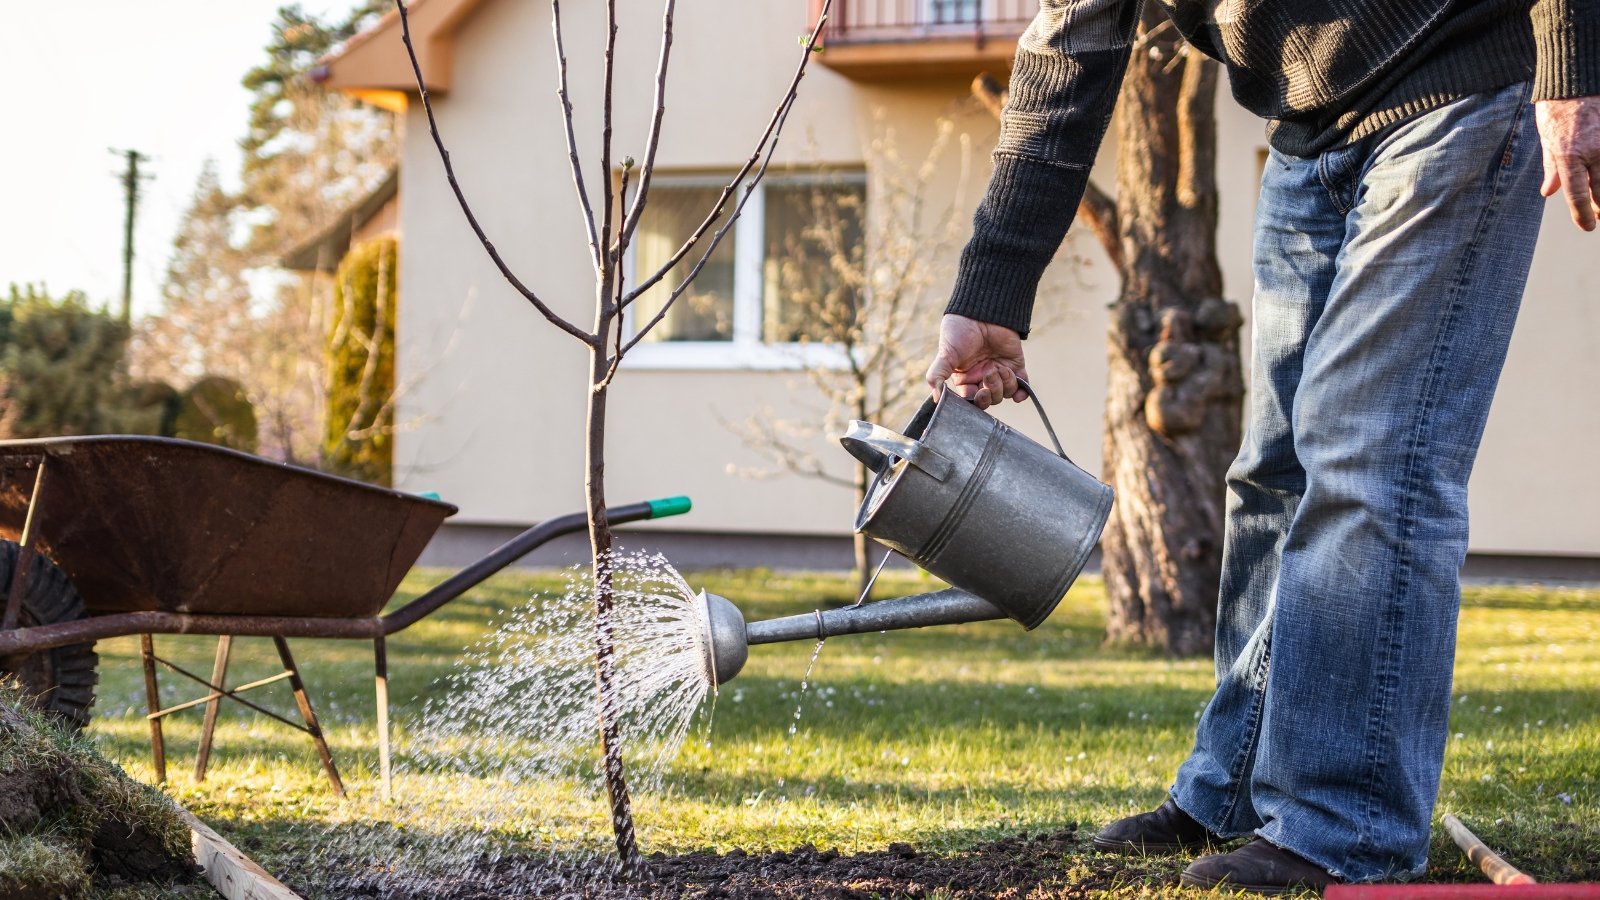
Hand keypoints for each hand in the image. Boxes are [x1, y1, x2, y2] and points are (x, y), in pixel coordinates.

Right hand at [924, 314, 1029, 408]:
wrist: (982, 311)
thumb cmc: (960, 331)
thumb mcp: (945, 354)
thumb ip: (937, 376)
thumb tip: (936, 398)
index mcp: (965, 378)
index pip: (972, 399)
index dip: (976, 400)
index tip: (977, 392)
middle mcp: (982, 377)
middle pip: (990, 399)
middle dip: (991, 392)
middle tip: (989, 374)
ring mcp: (999, 371)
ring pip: (1005, 393)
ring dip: (1004, 385)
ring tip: (1000, 368)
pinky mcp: (1015, 364)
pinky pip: (1022, 385)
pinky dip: (1022, 392)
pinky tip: (1020, 393)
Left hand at [1535, 96, 1599, 231]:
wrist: (1575, 79)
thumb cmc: (1556, 108)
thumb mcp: (1547, 139)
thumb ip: (1551, 167)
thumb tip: (1549, 192)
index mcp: (1569, 155)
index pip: (1576, 193)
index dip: (1582, 214)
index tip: (1587, 227)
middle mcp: (1593, 151)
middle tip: (1598, 215)